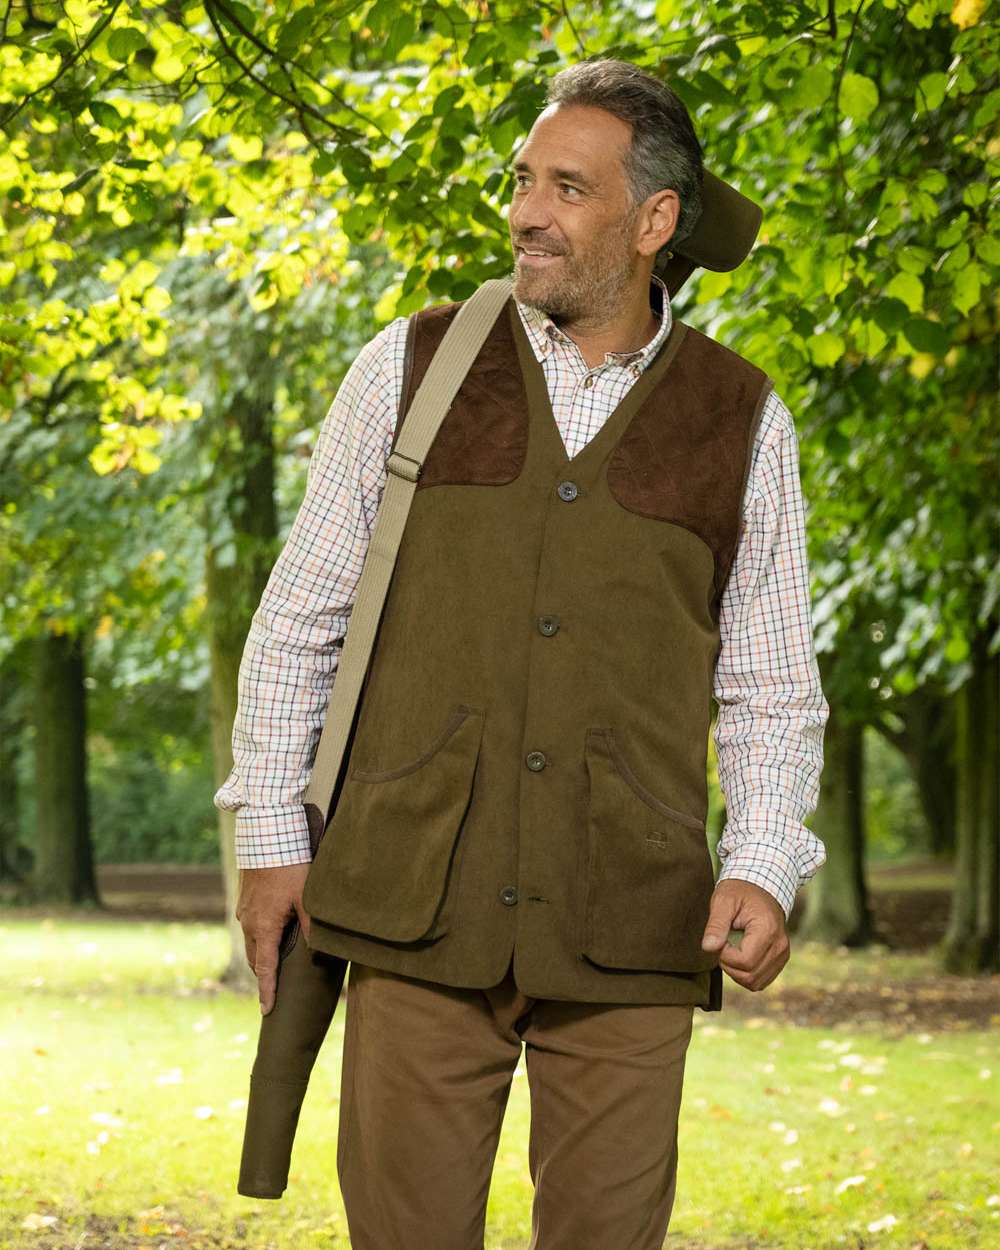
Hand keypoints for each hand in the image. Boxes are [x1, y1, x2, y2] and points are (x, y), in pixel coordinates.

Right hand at [236, 864, 312, 1014]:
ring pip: (251, 941)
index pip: (265, 968)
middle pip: (255, 958)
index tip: (267, 1010)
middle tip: (274, 989)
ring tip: (275, 962)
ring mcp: (244, 910)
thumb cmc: (289, 866)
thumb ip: (311, 925)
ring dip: (261, 955)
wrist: (265, 836)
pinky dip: (259, 936)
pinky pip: (250, 925)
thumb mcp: (305, 897)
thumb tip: (318, 950)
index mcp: (264, 927)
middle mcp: (249, 922)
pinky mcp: (245, 898)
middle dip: (264, 975)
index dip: (267, 991)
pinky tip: (272, 930)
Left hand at [700, 878, 789, 990]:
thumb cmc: (740, 890)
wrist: (761, 884)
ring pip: (756, 982)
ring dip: (736, 972)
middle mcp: (780, 945)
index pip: (745, 961)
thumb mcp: (723, 900)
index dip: (725, 956)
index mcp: (768, 929)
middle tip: (722, 944)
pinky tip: (739, 956)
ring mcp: (783, 953)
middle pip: (750, 976)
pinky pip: (761, 980)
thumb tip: (708, 948)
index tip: (719, 940)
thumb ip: (716, 925)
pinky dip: (746, 974)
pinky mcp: (780, 959)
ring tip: (730, 949)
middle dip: (729, 966)